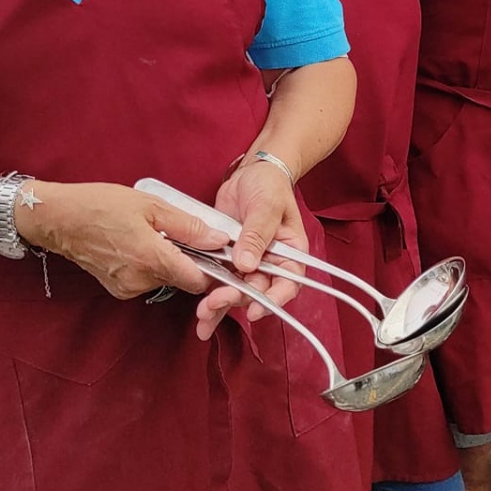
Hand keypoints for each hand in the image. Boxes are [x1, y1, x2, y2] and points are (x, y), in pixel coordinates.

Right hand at [18, 182, 230, 300]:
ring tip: (156, 234)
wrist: (58, 219)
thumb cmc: (101, 205)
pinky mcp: (117, 288)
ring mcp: (127, 287)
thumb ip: (189, 227)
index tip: (218, 255)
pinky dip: (150, 265)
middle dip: (189, 260)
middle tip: (184, 233)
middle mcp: (141, 281)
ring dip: (168, 261)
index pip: (198, 281)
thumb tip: (220, 240)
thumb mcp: (151, 206)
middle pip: (182, 279)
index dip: (213, 270)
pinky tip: (139, 244)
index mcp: (153, 260)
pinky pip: (146, 280)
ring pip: (164, 279)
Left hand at [196, 160, 307, 338]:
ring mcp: (247, 263)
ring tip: (203, 316)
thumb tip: (246, 263)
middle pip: (256, 291)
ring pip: (236, 292)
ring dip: (220, 306)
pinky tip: (201, 317)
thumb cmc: (269, 186)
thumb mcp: (266, 206)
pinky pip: (219, 281)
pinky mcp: (226, 259)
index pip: (287, 283)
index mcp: (288, 253)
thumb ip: (256, 235)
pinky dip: (209, 297)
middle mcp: (269, 263)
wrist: (251, 173)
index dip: (273, 300)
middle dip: (236, 300)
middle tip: (215, 302)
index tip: (255, 308)